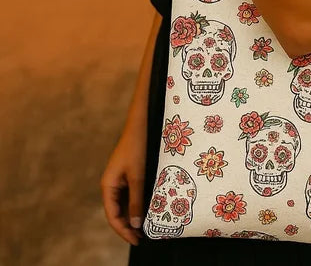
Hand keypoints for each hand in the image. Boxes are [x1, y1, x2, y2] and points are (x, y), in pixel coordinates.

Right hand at [100, 126, 146, 245]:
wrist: (141, 123)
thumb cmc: (137, 147)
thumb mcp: (138, 176)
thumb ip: (136, 200)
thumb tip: (135, 224)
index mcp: (108, 185)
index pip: (112, 215)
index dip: (123, 230)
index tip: (137, 240)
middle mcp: (111, 184)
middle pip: (118, 212)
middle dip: (129, 225)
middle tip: (144, 237)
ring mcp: (120, 179)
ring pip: (125, 204)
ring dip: (134, 215)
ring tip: (148, 227)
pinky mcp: (128, 174)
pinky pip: (131, 194)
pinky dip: (138, 203)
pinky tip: (149, 209)